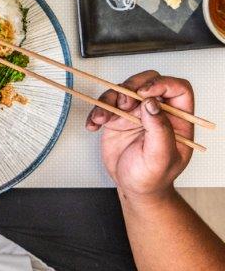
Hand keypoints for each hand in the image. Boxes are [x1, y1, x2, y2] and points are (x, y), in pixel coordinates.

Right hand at [86, 71, 194, 200]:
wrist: (131, 188)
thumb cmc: (152, 178)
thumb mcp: (160, 157)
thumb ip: (160, 130)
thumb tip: (152, 103)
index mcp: (176, 119)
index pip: (177, 89)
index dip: (162, 84)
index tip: (145, 93)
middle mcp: (156, 112)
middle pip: (147, 82)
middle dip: (131, 87)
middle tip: (122, 102)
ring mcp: (135, 113)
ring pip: (122, 90)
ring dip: (108, 99)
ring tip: (103, 117)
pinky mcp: (116, 118)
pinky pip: (103, 104)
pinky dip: (95, 111)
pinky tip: (93, 125)